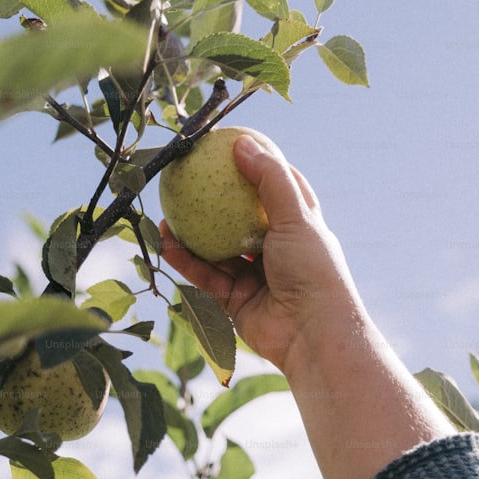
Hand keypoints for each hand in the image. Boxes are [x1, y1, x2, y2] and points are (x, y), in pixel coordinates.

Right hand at [161, 133, 455, 478]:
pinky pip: (207, 275)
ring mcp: (257, 274)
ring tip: (164, 212)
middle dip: (215, 201)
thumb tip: (242, 142)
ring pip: (217, 247)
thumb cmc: (313, 271)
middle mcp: (278, 248)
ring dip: (192, 233)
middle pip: (242, 217)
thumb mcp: (296, 217)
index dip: (259, 166)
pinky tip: (166, 244)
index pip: (280, 187)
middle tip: (187, 178)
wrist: (311, 335)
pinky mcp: (237, 300)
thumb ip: (269, 180)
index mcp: (300, 225)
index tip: (231, 146)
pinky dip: (187, 261)